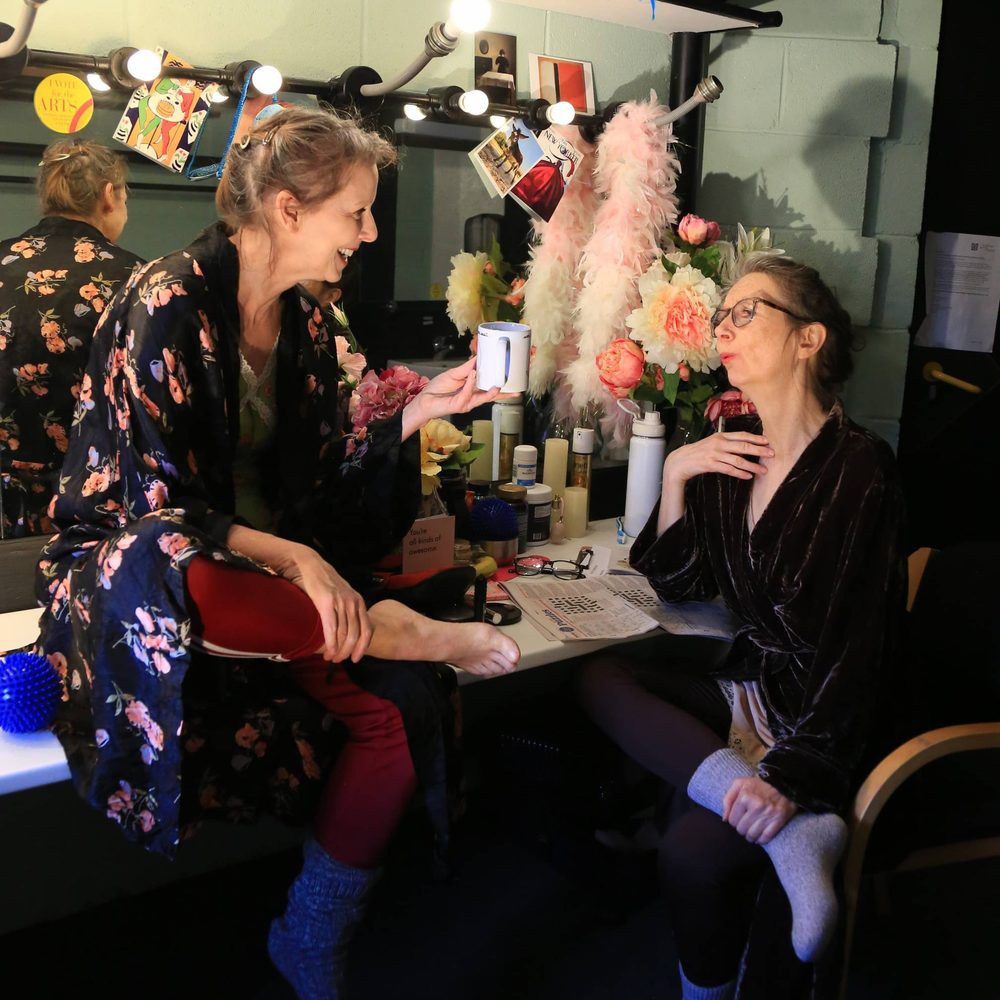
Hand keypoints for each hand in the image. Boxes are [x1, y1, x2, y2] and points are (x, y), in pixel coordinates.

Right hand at [282, 548, 371, 663]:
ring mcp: (341, 602)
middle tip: (338, 660)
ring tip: (330, 657)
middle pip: (355, 636)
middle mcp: (353, 602)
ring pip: (343, 635)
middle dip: (347, 652)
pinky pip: (332, 629)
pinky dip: (331, 643)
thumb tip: (349, 632)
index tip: (355, 658)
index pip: (368, 630)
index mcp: (359, 602)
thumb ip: (349, 611)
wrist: (311, 565)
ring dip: (337, 650)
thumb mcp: (344, 596)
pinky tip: (328, 651)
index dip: (363, 647)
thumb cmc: (326, 583)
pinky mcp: (326, 603)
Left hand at [401, 356, 514, 438]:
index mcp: (473, 389)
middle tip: (517, 390)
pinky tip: (473, 375)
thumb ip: (467, 368)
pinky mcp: (459, 405)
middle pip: (492, 396)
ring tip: (499, 386)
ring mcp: (467, 402)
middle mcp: (473, 398)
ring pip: (482, 397)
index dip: (501, 384)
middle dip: (504, 394)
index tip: (512, 378)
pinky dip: (471, 383)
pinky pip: (467, 393)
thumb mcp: (455, 374)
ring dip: (491, 391)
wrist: (425, 400)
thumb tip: (479, 358)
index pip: (490, 387)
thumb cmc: (438, 388)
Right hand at [664, 431, 773, 485]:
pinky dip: (740, 473)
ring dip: (752, 466)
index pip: (742, 435)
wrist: (680, 460)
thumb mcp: (712, 442)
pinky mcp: (710, 464)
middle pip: (743, 446)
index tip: (768, 442)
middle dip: (759, 450)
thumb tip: (744, 446)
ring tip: (763, 471)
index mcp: (720, 436)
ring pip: (738, 460)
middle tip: (772, 454)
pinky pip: (729, 469)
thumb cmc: (698, 452)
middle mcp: (719, 443)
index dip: (756, 438)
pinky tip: (748, 476)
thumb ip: (726, 442)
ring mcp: (714, 454)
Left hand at [722, 775, 797, 844]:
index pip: (732, 820)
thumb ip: (728, 799)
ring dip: (750, 836)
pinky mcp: (778, 821)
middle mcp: (757, 806)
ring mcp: (768, 815)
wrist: (783, 784)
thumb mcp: (740, 784)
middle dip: (741, 828)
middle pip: (741, 829)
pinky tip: (759, 837)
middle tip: (745, 824)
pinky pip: (765, 838)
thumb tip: (725, 818)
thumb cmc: (759, 785)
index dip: (734, 821)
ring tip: (751, 832)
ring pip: (752, 835)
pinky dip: (761, 840)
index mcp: (745, 796)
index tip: (738, 818)